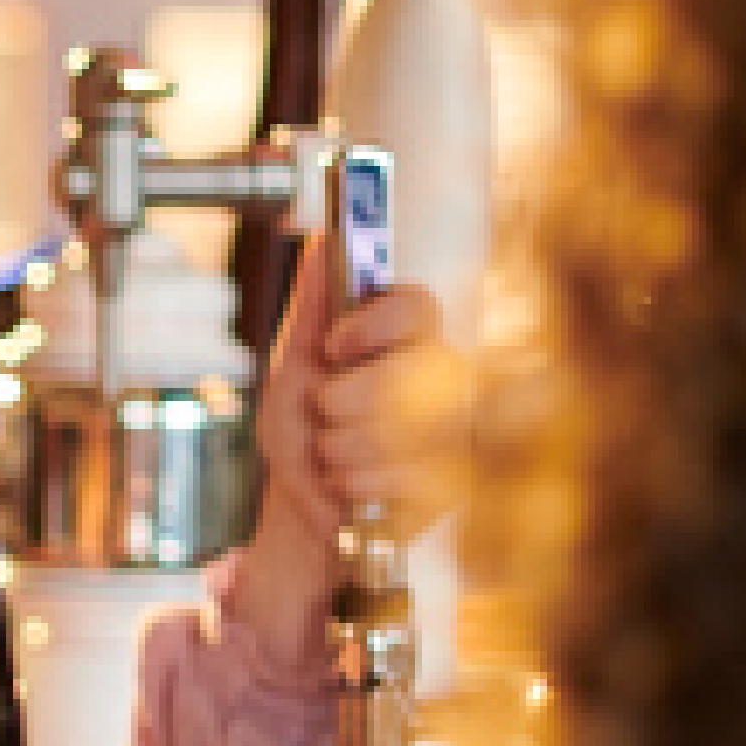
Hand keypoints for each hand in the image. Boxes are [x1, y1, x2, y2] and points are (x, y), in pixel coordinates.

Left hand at [250, 226, 473, 557]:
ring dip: (339, 448)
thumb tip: (324, 240)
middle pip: (403, 373)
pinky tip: (349, 484)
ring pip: (398, 430)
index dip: (372, 325)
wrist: (297, 505)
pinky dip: (353, 484)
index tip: (333, 348)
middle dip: (338, 403)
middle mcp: (443, 377)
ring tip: (332, 453)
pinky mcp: (454, 482)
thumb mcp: (291, 366)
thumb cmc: (301, 432)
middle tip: (323, 413)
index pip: (418, 305)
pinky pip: (402, 479)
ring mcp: (454, 430)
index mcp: (407, 339)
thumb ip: (312, 309)